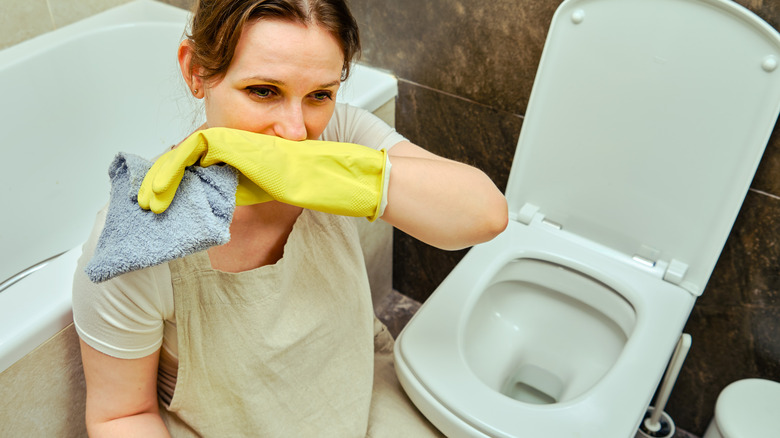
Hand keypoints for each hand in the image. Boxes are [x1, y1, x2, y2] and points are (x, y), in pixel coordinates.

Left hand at [138, 128, 389, 220]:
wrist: (322, 175)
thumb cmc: (301, 183)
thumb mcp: (259, 191)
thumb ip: (235, 192)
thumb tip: (211, 209)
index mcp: (236, 154)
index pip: (195, 164)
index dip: (174, 181)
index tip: (160, 204)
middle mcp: (230, 143)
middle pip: (183, 157)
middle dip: (159, 179)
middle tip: (144, 203)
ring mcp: (230, 139)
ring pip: (181, 152)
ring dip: (160, 176)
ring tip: (147, 200)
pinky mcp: (231, 140)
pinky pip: (190, 150)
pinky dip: (171, 167)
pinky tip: (160, 188)